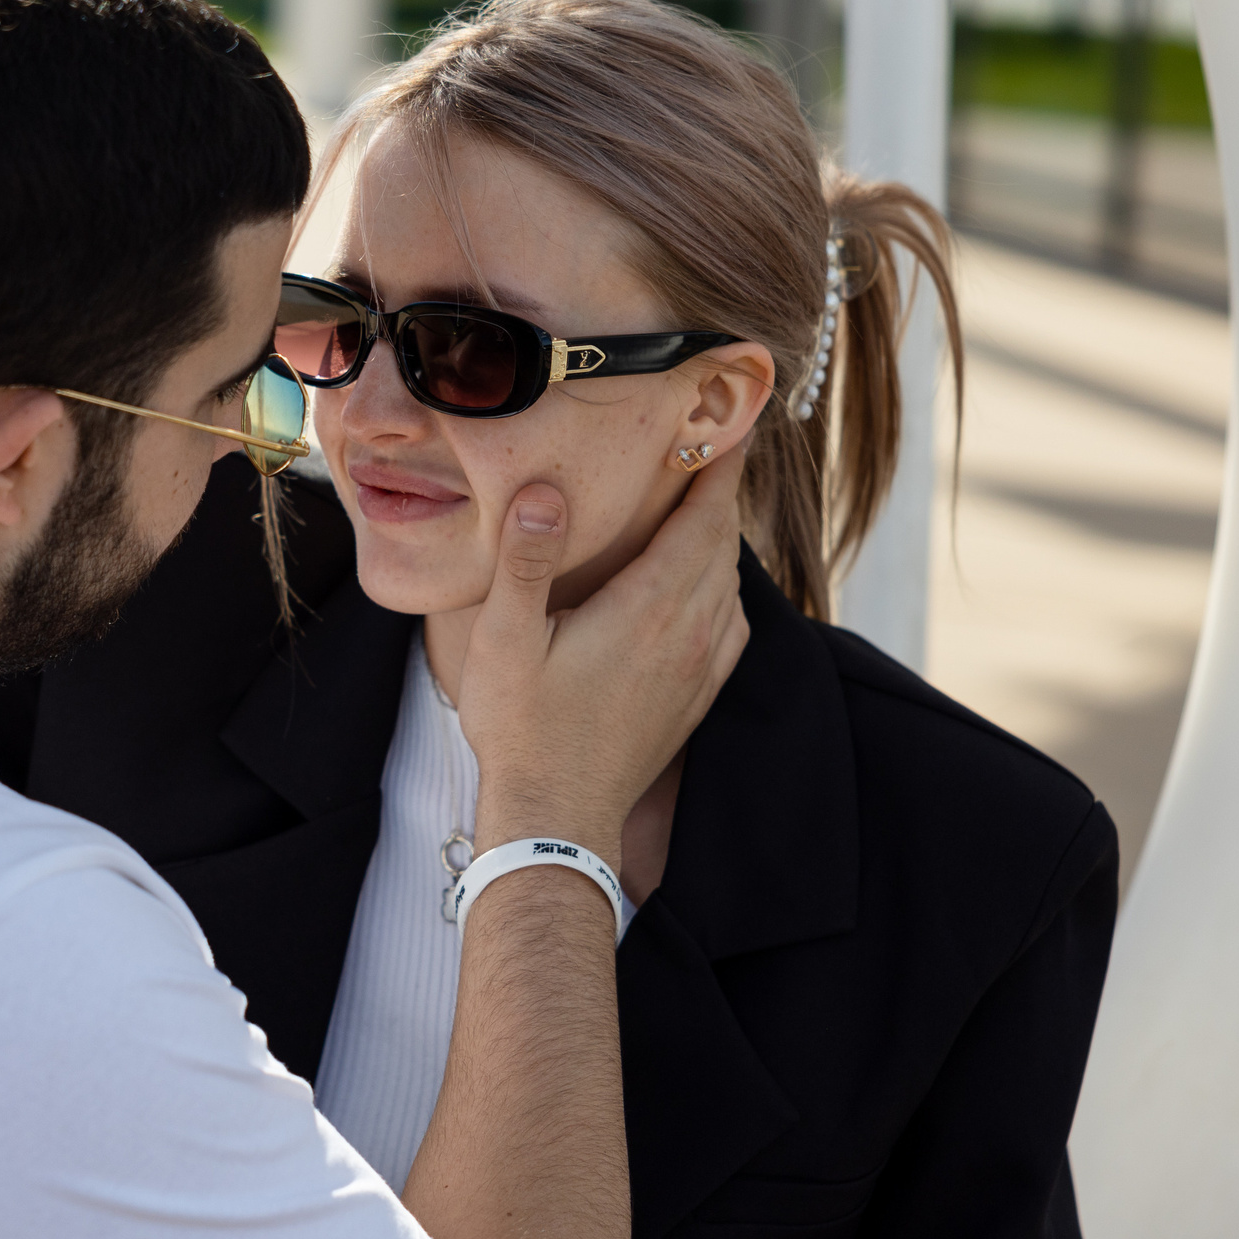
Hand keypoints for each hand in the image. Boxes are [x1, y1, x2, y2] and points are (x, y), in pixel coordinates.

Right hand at [455, 442, 750, 865]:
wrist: (557, 817)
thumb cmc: (523, 727)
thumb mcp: (505, 639)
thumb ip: (525, 561)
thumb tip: (541, 489)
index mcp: (652, 606)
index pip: (706, 516)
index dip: (721, 464)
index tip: (730, 420)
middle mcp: (692, 631)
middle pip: (723, 541)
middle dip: (719, 491)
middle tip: (709, 447)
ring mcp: (702, 666)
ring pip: (731, 580)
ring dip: (720, 538)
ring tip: (701, 506)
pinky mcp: (699, 695)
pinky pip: (732, 623)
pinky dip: (723, 587)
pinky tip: (702, 586)